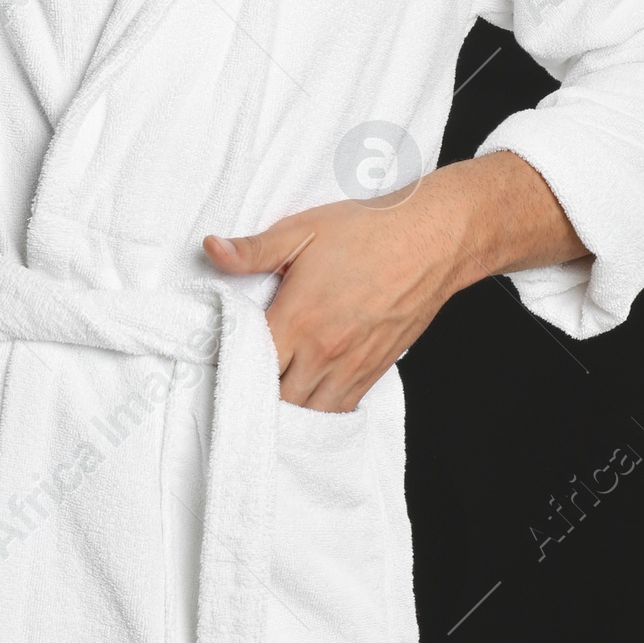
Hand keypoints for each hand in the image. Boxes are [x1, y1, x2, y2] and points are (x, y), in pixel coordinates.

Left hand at [203, 153, 587, 411]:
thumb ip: (253, 250)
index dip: (230, 365)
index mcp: (299, 318)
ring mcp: (353, 366)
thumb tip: (211, 249)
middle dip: (255, 393)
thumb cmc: (367, 230)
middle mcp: (325, 351)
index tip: (218, 358)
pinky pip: (340, 409)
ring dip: (286, 408)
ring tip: (269, 393)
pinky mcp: (375, 370)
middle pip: (276, 398)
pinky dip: (319, 410)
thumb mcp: (301, 230)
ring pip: (308, 412)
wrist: (432, 239)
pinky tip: (306, 398)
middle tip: (240, 379)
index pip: (250, 364)